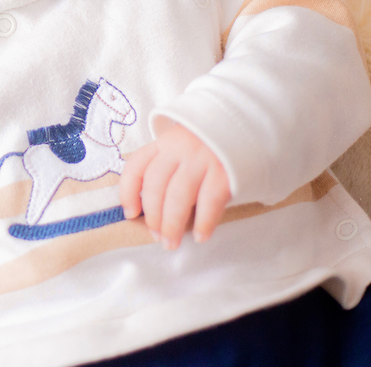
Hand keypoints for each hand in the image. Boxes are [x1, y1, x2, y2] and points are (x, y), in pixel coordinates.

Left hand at [119, 122, 230, 249]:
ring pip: (178, 196)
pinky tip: (200, 236)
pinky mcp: (225, 171)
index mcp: (164, 143)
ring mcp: (202, 159)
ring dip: (172, 224)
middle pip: (155, 185)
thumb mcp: (181, 146)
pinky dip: (203, 222)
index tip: (130, 214)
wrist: (243, 127)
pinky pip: (209, 201)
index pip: (136, 166)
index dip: (127, 192)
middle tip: (156, 236)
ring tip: (171, 242)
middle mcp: (179, 149)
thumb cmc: (207, 144)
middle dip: (153, 216)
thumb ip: (166, 167)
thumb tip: (150, 207)